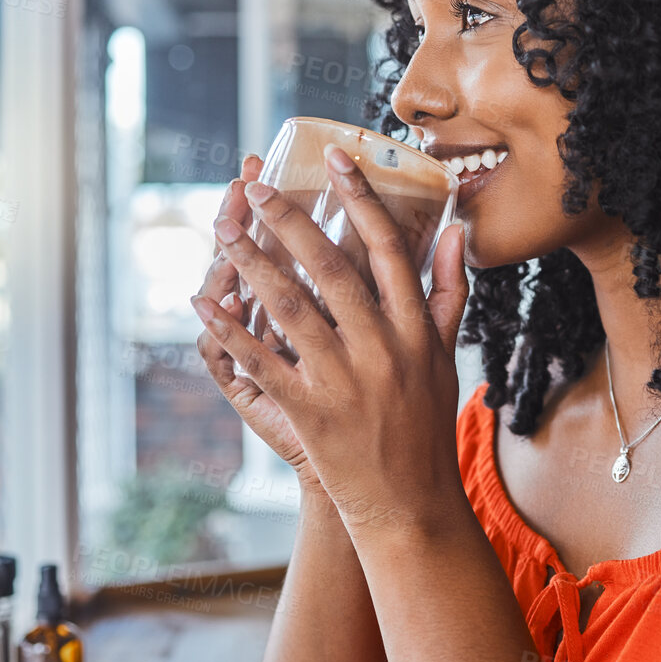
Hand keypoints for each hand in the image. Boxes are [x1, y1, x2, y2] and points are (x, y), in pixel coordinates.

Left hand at [191, 145, 468, 534]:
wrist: (411, 505)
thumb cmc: (426, 426)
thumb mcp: (445, 355)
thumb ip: (449, 290)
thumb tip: (456, 229)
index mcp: (416, 329)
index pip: (387, 248)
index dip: (361, 198)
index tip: (335, 157)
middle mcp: (383, 349)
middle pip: (330, 269)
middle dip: (289, 221)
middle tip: (256, 186)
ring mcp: (346, 381)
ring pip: (290, 309)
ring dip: (251, 265)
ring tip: (222, 229)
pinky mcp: (311, 413)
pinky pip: (263, 362)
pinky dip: (231, 330)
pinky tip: (204, 302)